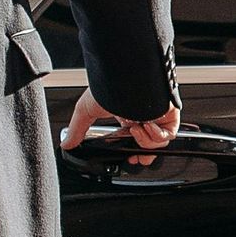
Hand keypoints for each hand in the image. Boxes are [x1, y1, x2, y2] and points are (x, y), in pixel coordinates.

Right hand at [61, 88, 180, 164]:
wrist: (126, 77)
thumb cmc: (109, 85)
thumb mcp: (86, 110)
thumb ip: (77, 129)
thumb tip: (66, 143)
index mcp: (126, 115)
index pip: (132, 140)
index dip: (130, 152)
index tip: (126, 158)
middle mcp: (143, 116)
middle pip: (148, 145)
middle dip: (141, 155)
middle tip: (133, 157)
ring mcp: (157, 116)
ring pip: (157, 143)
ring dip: (144, 141)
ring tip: (135, 129)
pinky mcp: (169, 115)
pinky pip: (168, 135)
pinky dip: (156, 135)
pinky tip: (146, 125)